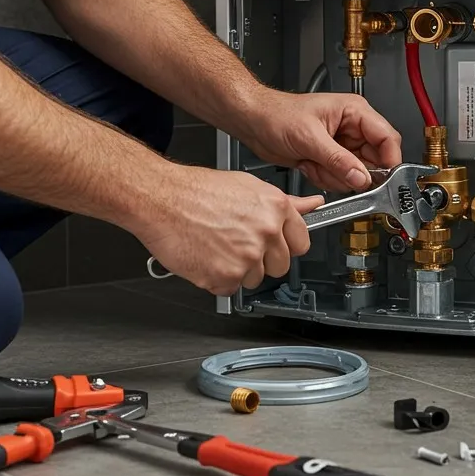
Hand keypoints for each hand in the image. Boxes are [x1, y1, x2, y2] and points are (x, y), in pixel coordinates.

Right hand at [136, 165, 322, 295]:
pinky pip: (230, 289)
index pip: (301, 242)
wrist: (160, 199)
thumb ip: (284, 203)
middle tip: (236, 243)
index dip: (284, 245)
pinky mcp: (226, 277)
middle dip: (261, 260)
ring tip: (216, 246)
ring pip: (255, 279)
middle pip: (280, 266)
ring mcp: (248, 257)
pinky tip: (206, 257)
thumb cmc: (196, 190)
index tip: (274, 245)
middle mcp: (266, 233)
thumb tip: (314, 205)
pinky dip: (217, 279)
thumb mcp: (248, 186)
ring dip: (237, 270)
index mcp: (276, 209)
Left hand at [237, 89, 403, 191]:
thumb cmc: (277, 114)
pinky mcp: (331, 158)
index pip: (387, 138)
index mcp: (355, 112)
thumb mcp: (309, 138)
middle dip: (352, 172)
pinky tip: (310, 165)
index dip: (389, 161)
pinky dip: (325, 178)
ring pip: (356, 174)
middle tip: (333, 170)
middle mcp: (353, 128)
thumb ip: (338, 160)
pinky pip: (340, 178)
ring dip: (334, 175)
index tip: (384, 180)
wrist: (254, 122)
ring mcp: (343, 145)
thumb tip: (362, 177)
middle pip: (374, 160)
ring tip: (314, 162)